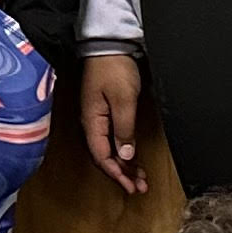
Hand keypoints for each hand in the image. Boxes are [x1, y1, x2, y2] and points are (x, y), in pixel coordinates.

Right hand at [78, 53, 145, 195]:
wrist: (109, 45)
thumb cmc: (113, 68)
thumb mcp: (123, 100)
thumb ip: (123, 129)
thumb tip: (124, 154)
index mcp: (92, 122)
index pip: (101, 156)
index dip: (116, 174)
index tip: (131, 186)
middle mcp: (92, 123)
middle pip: (104, 156)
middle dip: (121, 174)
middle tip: (139, 187)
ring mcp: (98, 118)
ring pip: (109, 149)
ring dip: (124, 165)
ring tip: (139, 178)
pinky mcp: (105, 113)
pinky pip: (112, 139)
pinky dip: (123, 151)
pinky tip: (132, 157)